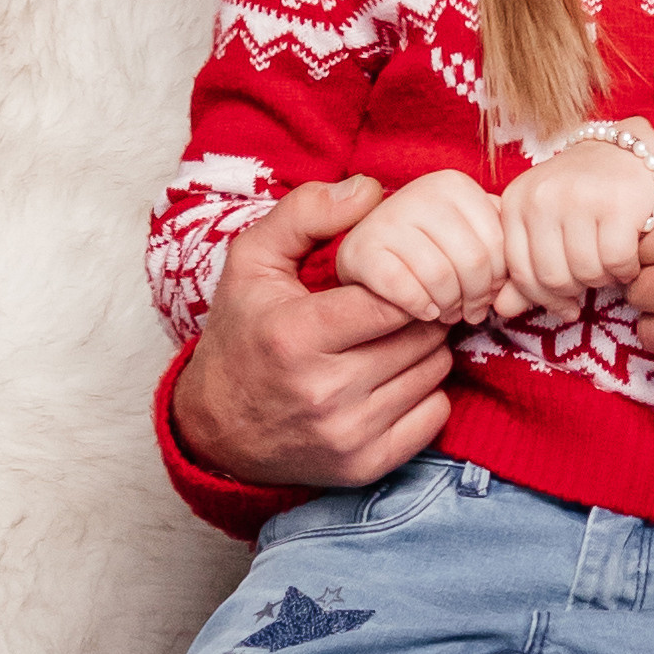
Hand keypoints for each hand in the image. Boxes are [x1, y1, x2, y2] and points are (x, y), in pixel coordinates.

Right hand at [172, 178, 455, 488]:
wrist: (218, 429)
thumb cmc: (243, 334)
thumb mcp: (252, 261)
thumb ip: (306, 213)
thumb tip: (370, 189)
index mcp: (296, 335)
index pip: (393, 298)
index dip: (408, 280)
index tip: (402, 274)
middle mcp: (324, 391)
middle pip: (422, 334)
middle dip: (421, 311)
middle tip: (404, 303)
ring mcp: (347, 434)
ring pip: (434, 372)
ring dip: (426, 350)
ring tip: (395, 338)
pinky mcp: (365, 465)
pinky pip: (434, 416)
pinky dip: (426, 393)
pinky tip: (395, 379)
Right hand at [337, 168, 516, 323]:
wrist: (367, 251)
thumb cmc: (429, 247)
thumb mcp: (466, 235)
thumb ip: (497, 248)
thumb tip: (521, 283)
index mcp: (453, 184)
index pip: (498, 243)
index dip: (499, 279)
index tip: (489, 295)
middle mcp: (420, 192)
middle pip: (474, 261)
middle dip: (476, 297)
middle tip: (469, 312)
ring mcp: (387, 218)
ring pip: (441, 277)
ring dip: (449, 306)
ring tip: (448, 312)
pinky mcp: (362, 250)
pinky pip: (405, 289)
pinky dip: (421, 308)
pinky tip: (424, 311)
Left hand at [499, 128, 653, 317]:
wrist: (627, 149)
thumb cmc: (582, 195)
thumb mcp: (543, 225)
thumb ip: (523, 269)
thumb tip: (502, 311)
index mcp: (516, 202)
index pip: (520, 273)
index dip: (544, 300)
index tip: (565, 306)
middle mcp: (542, 197)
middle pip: (554, 278)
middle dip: (577, 290)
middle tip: (593, 278)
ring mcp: (579, 198)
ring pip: (586, 274)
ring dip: (604, 279)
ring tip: (610, 264)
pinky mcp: (617, 205)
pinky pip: (616, 262)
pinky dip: (627, 270)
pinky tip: (630, 258)